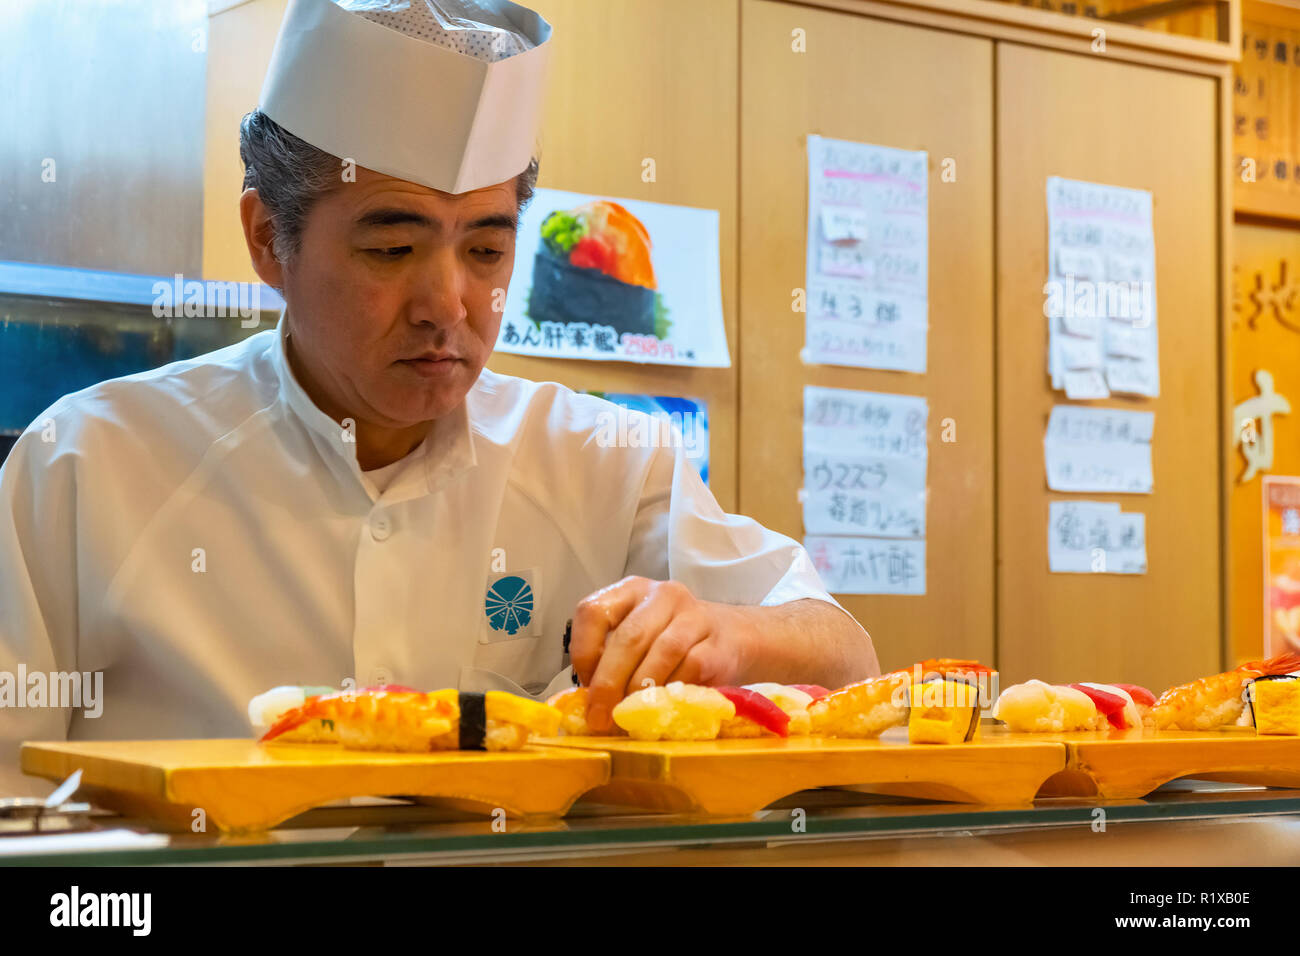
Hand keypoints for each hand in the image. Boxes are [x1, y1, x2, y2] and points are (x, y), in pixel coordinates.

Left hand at [569, 576, 749, 731]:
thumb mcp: (638, 638)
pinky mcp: (718, 642)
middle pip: (629, 638)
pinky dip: (672, 692)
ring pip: (661, 653)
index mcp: (631, 591)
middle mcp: (662, 595)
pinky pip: (690, 669)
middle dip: (609, 683)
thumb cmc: (672, 642)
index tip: (585, 685)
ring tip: (630, 716)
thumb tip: (587, 702)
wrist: (733, 637)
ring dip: (640, 691)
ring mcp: (694, 615)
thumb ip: (611, 657)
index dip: (584, 652)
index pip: (593, 612)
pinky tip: (662, 706)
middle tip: (600, 716)